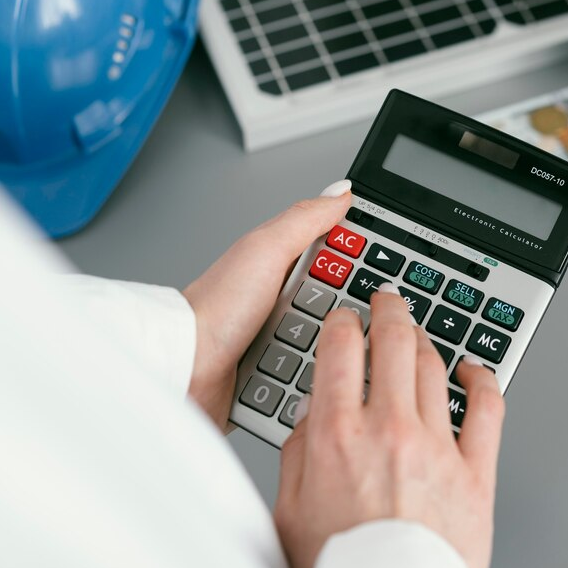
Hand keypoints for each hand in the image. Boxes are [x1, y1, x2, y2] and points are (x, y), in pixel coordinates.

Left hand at [182, 180, 351, 429]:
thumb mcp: (266, 251)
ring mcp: (285, 339)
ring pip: (336, 344)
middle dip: (348, 317)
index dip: (366, 263)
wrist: (186, 367)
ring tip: (312, 350)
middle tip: (330, 320)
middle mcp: (287, 300)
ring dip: (332, 352)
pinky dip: (318, 378)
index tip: (382, 273)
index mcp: (286, 264)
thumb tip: (340, 190)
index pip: (344, 257)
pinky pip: (317, 375)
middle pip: (345, 305)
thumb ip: (305, 219)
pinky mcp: (283, 375)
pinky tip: (311, 376)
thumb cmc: (214, 309)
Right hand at [274, 284, 505, 567]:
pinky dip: (482, 379)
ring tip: (418, 332)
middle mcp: (389, 430)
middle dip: (389, 310)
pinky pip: (489, 408)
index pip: (341, 348)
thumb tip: (311, 416)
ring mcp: (437, 447)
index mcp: (338, 435)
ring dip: (425, 338)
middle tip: (387, 301)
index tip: (345, 319)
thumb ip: (297, 453)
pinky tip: (474, 370)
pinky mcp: (475, 472)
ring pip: (435, 366)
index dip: (343, 321)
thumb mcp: (289, 511)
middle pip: (393, 342)